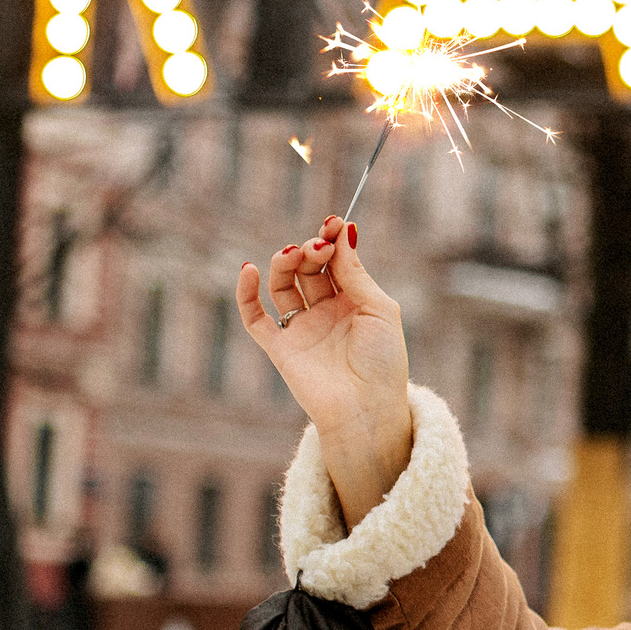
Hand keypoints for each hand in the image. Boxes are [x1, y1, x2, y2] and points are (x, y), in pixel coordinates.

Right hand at [236, 216, 413, 526]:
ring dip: (285, 263)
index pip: (336, 260)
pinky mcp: (280, 347)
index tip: (334, 221)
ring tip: (295, 253)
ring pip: (283, 284)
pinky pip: (255, 317)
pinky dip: (246, 293)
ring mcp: (302, 328)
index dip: (332, 239)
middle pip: (310, 268)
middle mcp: (326, 311)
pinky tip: (249, 269)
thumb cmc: (384, 362)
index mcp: (355, 300)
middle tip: (319, 244)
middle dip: (312, 250)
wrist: (367, 408)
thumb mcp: (379, 310)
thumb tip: (343, 231)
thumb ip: (356, 273)